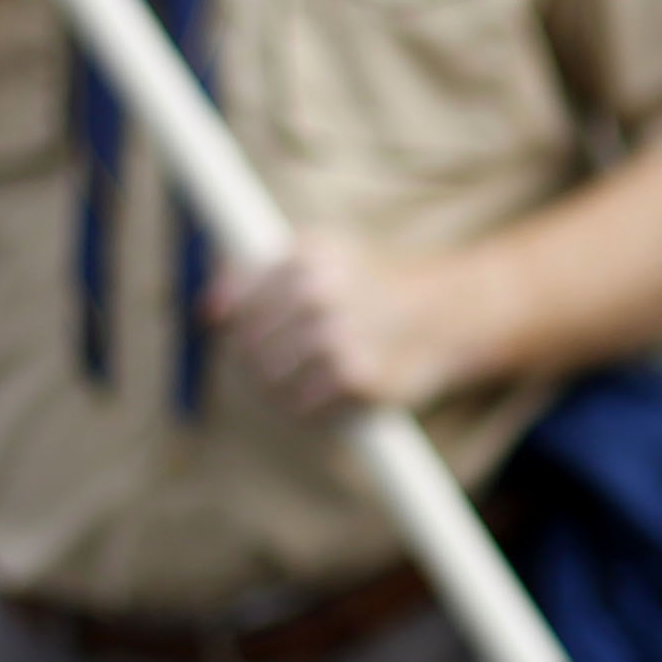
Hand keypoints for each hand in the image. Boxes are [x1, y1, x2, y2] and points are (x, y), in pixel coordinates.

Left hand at [209, 239, 478, 420]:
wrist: (453, 312)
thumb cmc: (378, 284)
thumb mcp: (324, 256)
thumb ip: (260, 273)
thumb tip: (208, 310)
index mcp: (307, 253)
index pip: (236, 301)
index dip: (236, 323)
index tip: (254, 330)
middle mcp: (319, 291)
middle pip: (246, 344)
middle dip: (257, 359)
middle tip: (291, 357)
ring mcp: (336, 336)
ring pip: (267, 379)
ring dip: (280, 388)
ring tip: (313, 375)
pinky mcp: (355, 378)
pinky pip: (299, 407)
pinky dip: (309, 408)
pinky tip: (334, 391)